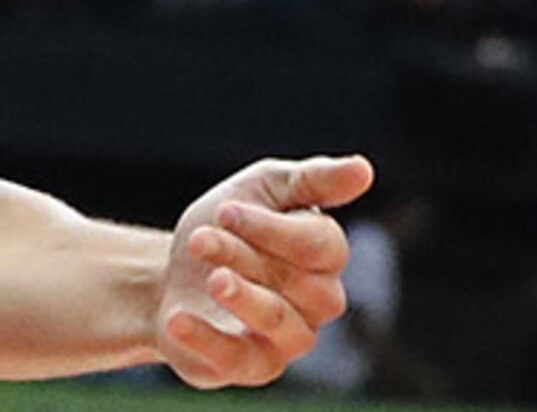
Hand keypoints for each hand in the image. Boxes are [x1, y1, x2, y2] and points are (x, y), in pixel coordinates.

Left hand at [155, 155, 372, 387]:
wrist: (171, 273)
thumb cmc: (228, 226)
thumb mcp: (265, 187)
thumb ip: (314, 179)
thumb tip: (364, 170)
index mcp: (325, 255)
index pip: (320, 245)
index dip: (272, 228)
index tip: (225, 211)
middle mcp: (318, 301)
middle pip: (302, 284)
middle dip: (247, 256)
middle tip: (201, 239)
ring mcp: (288, 339)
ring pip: (277, 319)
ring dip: (237, 293)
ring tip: (207, 277)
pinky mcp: (250, 366)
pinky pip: (237, 359)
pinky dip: (205, 338)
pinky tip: (177, 319)